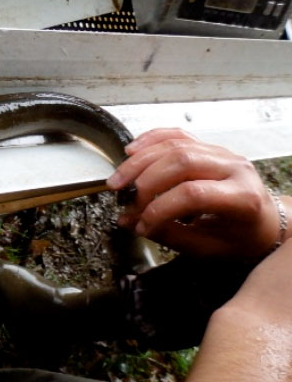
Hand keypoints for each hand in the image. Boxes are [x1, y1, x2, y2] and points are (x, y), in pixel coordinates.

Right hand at [106, 128, 283, 258]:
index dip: (159, 208)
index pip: (193, 194)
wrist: (263, 221)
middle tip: (123, 199)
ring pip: (175, 145)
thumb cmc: (239, 238)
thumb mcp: (208, 247)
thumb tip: (130, 221)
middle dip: (145, 181)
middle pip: (182, 162)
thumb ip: (168, 234)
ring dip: (140, 161)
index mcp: (242, 197)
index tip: (140, 224)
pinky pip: (177, 135)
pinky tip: (131, 152)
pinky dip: (150, 140)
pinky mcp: (209, 146)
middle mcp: (235, 168)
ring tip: (118, 180)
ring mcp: (222, 153)